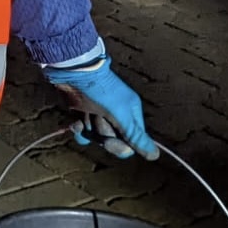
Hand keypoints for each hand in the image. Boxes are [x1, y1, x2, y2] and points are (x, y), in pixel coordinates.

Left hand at [41, 57, 158, 159]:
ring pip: (95, 137)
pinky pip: (82, 131)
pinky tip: (75, 121)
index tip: (109, 143)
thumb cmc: (100, 90)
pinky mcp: (81, 112)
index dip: (121, 146)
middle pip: (113, 140)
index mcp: (130, 113)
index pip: (132, 142)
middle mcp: (115, 114)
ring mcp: (97, 113)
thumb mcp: (120, 113)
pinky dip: (78, 128)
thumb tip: (155, 156)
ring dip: (88, 131)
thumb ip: (135, 135)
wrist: (73, 71)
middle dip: (102, 134)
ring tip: (84, 117)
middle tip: (97, 120)